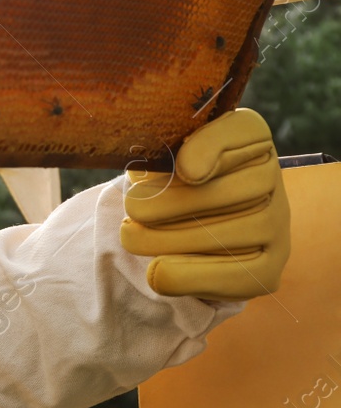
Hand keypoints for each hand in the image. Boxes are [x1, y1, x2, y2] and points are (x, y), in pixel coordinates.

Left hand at [121, 108, 290, 300]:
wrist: (193, 224)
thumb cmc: (168, 178)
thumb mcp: (159, 154)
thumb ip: (160, 151)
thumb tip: (168, 174)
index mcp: (248, 136)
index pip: (241, 130)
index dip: (211, 147)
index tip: (184, 169)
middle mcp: (272, 176)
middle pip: (226, 190)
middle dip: (171, 203)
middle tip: (131, 208)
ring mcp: (277, 224)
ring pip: (226, 235)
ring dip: (170, 240)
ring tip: (130, 237)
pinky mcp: (270, 267)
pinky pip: (236, 276)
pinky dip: (192, 277)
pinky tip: (157, 272)